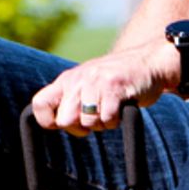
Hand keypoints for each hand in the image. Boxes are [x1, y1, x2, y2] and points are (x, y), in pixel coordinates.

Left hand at [28, 46, 175, 134]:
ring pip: (88, 121)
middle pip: (65, 120)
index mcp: (67, 80)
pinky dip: (116, 120)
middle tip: (95, 119)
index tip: (66, 123)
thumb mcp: (87, 84)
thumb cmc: (116, 81)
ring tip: (112, 109)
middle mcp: (77, 79)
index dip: (49, 121)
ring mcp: (96, 82)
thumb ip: (70, 100)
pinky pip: (108, 118)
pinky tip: (121, 108)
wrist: (148, 62)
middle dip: (81, 127)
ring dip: (103, 123)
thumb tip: (56, 123)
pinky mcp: (115, 87)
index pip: (40, 104)